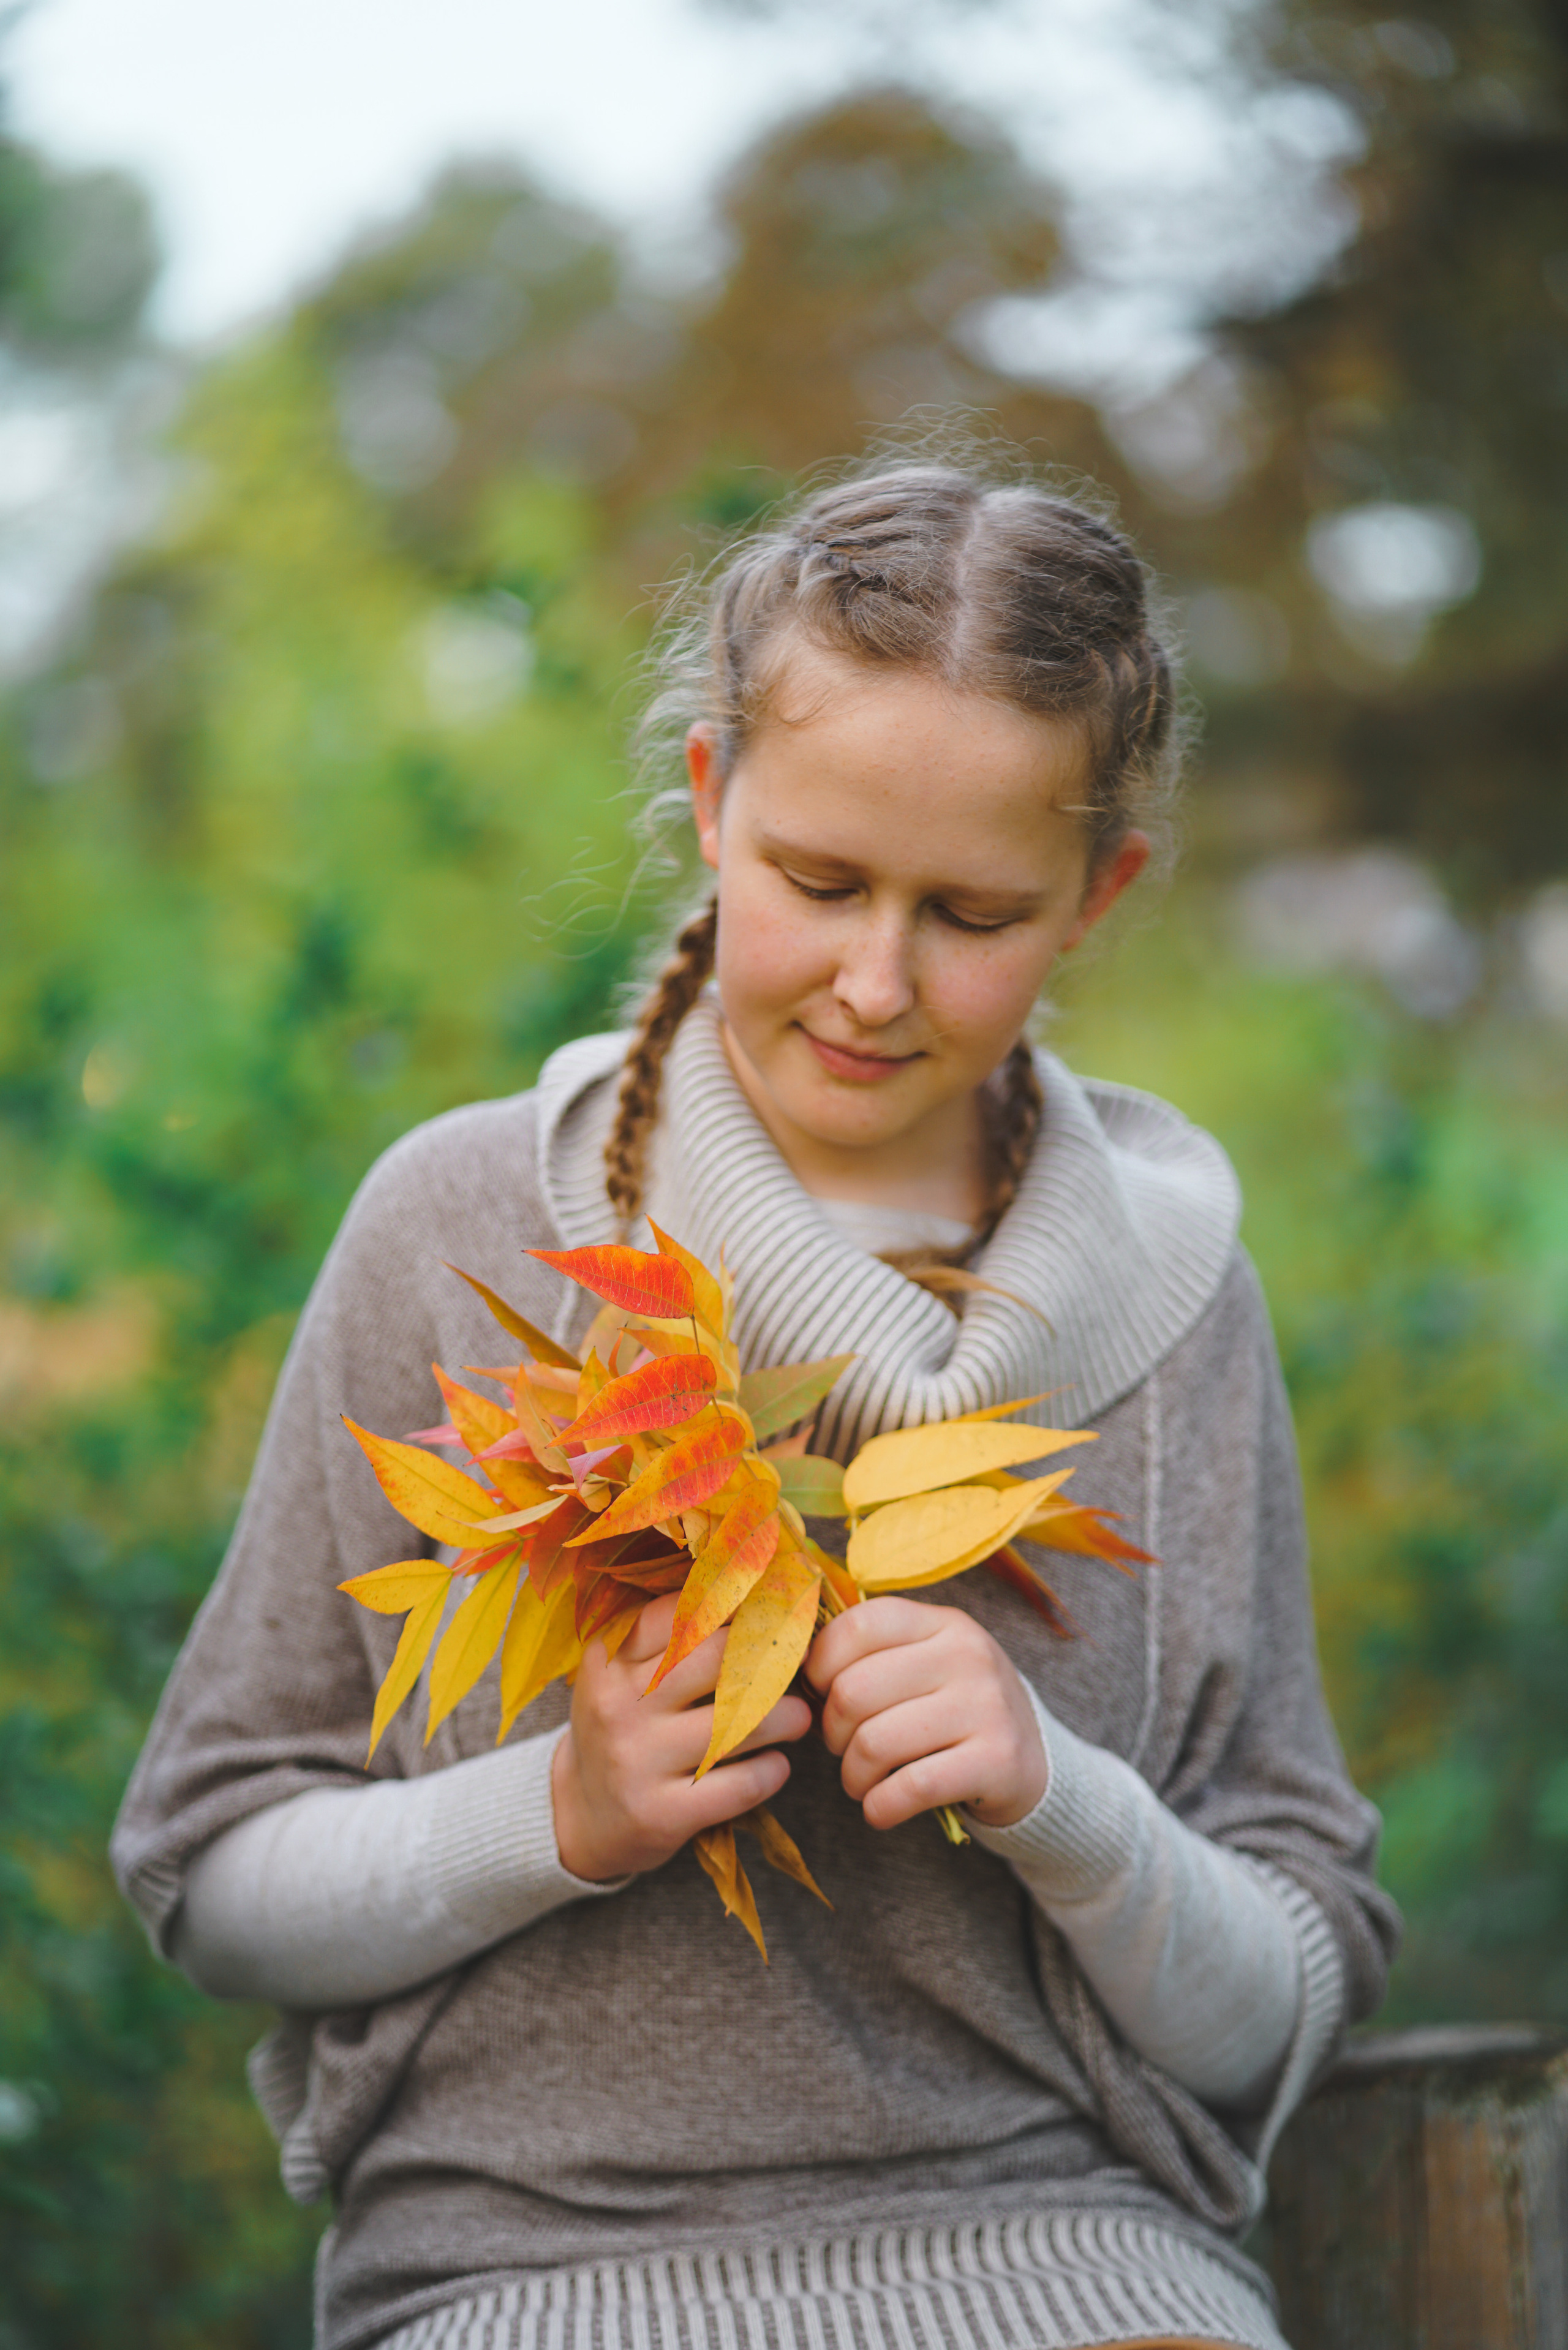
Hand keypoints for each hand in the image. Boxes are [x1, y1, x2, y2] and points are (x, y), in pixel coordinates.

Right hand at [551, 1592, 811, 1882]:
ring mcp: (637, 1762)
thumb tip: (752, 1596)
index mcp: (607, 1661)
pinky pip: (739, 1785)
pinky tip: (777, 1765)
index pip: (679, 1612)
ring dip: (785, 1716)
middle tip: (797, 1661)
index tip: (771, 1611)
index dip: (735, 1606)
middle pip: (715, 1658)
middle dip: (770, 1654)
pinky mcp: (661, 1815)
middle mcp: (618, 1706)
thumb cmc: (621, 1728)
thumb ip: (667, 1637)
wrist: (578, 1817)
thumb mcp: (620, 1675)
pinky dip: (772, 1771)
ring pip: (735, 1722)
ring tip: (799, 1716)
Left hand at [806, 1597, 1046, 1832]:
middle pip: (854, 1690)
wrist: (1034, 1764)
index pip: (858, 1625)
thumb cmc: (956, 1711)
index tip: (822, 1694)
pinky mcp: (998, 1761)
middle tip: (843, 1748)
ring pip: (874, 1743)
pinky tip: (881, 1808)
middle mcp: (968, 1655)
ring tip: (861, 1781)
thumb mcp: (927, 1664)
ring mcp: (987, 1706)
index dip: (821, 1664)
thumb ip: (872, 1655)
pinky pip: (910, 1788)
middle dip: (832, 1731)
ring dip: (852, 1776)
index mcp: (943, 1623)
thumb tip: (794, 1668)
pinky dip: (880, 1807)